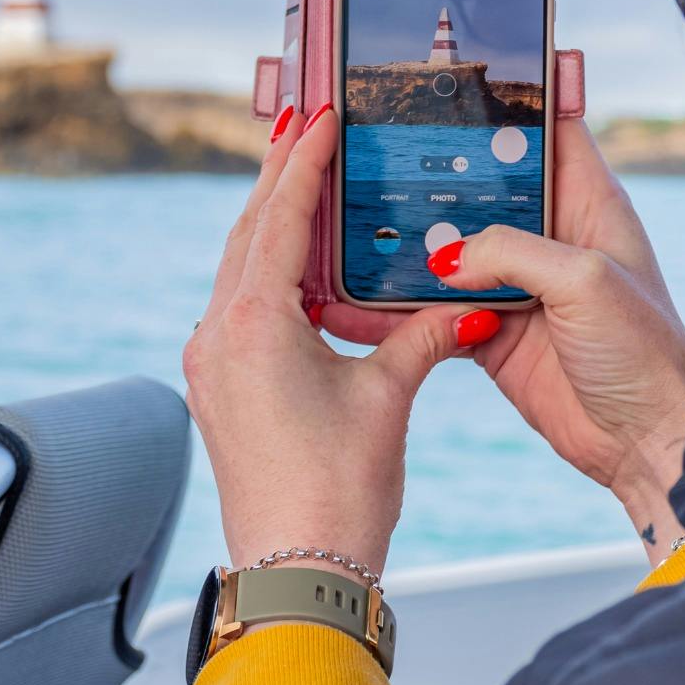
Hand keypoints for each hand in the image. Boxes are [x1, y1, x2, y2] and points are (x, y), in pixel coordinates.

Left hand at [182, 104, 485, 575]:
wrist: (297, 569)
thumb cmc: (339, 489)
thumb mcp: (388, 397)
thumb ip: (423, 335)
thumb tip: (473, 300)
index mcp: (254, 322)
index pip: (279, 217)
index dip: (302, 160)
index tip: (321, 114)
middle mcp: (218, 333)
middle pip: (248, 231)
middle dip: (278, 176)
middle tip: (303, 123)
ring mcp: (211, 363)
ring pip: (239, 266)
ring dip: (269, 220)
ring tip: (300, 178)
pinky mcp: (218, 388)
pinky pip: (238, 303)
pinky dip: (266, 268)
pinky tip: (296, 260)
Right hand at [325, 121, 684, 564]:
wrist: (647, 440)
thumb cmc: (644, 351)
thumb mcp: (584, 281)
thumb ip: (511, 252)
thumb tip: (443, 257)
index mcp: (588, 201)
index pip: (545, 129)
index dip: (503, 104)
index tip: (447, 80)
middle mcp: (551, 235)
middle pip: (481, 187)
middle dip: (431, 172)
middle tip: (368, 151)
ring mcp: (520, 284)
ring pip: (449, 248)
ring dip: (405, 243)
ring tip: (347, 223)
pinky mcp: (493, 331)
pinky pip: (435, 310)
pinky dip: (398, 308)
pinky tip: (354, 302)